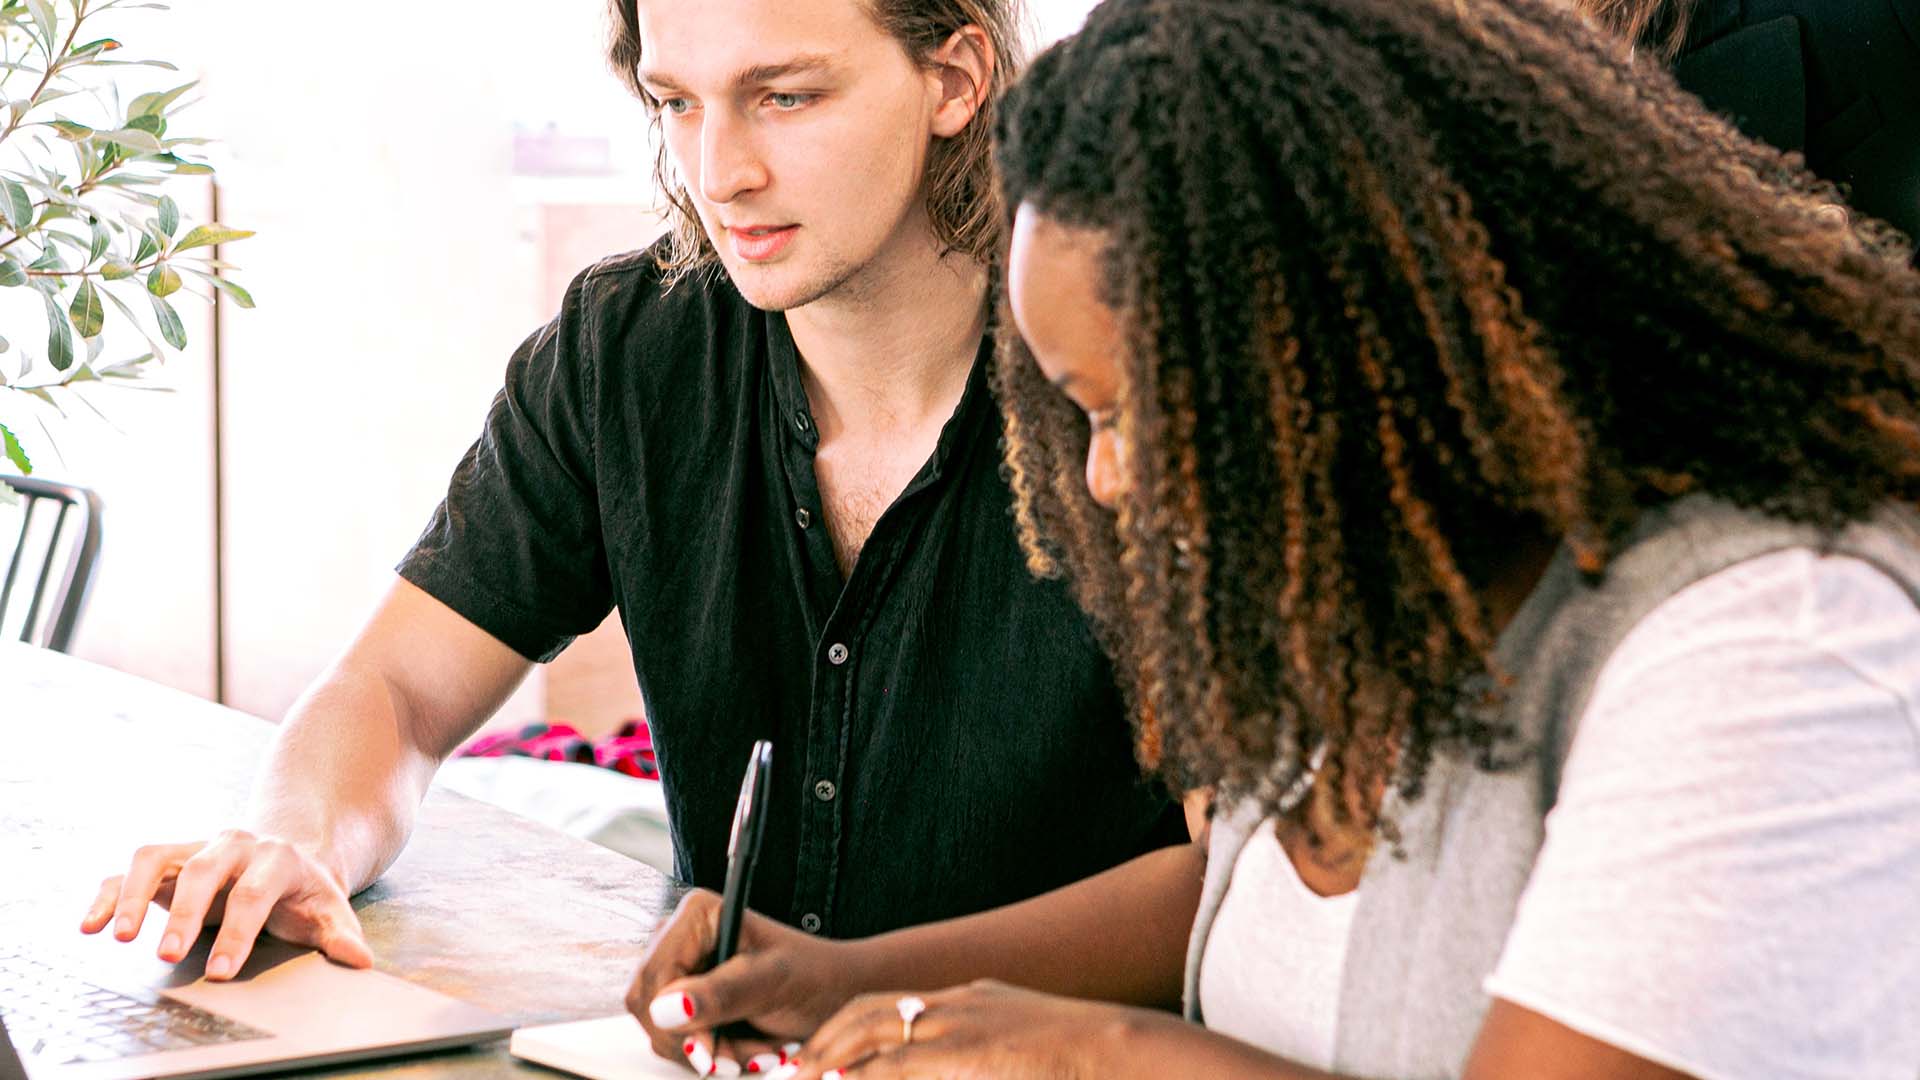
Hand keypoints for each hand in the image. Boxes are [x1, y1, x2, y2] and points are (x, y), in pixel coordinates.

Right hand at [78, 829, 372, 979]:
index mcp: (277, 858)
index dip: (237, 932)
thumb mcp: (329, 910)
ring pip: (157, 859)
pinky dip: (108, 894)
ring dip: (135, 896)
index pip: (254, 894)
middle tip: (168, 956)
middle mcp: (233, 845)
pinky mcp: (168, 859)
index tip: (221, 972)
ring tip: (119, 938)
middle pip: (204, 873)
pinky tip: (90, 924)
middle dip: (184, 914)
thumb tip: (360, 960)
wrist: (288, 857)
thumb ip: (341, 936)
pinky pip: (130, 870)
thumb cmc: (305, 893)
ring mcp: (196, 848)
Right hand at [628, 888, 863, 1074]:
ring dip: (710, 1052)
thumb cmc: (816, 977)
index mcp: (697, 915)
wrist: (838, 994)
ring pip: (661, 1029)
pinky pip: (677, 1039)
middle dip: (696, 1040)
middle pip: (648, 1006)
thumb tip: (665, 1008)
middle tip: (742, 1056)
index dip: (673, 1019)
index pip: (654, 976)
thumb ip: (721, 994)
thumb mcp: (773, 983)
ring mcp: (681, 970)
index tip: (706, 1049)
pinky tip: (748, 1049)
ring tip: (758, 1049)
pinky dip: (713, 1053)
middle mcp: (680, 937)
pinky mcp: (688, 999)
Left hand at [778, 980, 1129, 1079]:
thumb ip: (980, 1059)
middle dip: (829, 1038)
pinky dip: (867, 1075)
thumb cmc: (1082, 1060)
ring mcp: (962, 1024)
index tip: (823, 1052)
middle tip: (799, 1065)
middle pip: (872, 1010)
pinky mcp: (965, 1051)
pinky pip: (899, 1064)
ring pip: (875, 1032)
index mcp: (973, 1001)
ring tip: (806, 1076)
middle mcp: (960, 1004)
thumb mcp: (1023, 1049)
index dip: (851, 1027)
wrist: (1120, 1048)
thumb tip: (973, 1066)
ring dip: (834, 1055)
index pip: (894, 1005)